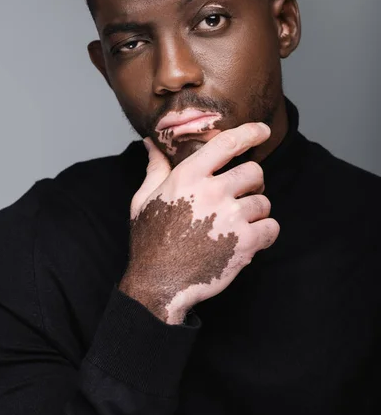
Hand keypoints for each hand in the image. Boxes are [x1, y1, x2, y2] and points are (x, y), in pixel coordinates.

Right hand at [120, 123, 279, 323]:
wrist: (158, 284)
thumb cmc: (150, 241)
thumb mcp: (143, 199)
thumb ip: (155, 169)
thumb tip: (151, 144)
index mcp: (188, 176)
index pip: (228, 143)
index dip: (251, 132)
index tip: (263, 130)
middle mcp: (212, 192)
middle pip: (254, 172)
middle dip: (252, 183)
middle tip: (242, 195)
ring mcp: (231, 217)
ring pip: (264, 202)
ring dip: (256, 212)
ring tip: (237, 224)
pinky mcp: (245, 243)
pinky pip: (272, 227)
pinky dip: (265, 233)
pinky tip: (247, 240)